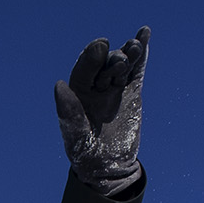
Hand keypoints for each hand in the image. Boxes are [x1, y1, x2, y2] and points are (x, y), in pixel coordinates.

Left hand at [53, 26, 148, 194]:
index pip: (83, 70)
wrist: (110, 168)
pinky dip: (141, 55)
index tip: (101, 45)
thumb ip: (68, 112)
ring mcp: (114, 87)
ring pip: (121, 64)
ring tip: (134, 44)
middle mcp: (95, 86)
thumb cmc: (87, 155)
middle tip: (120, 61)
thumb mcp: (76, 137)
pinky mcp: (132, 92)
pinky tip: (144, 34)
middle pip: (103, 64)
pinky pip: (137, 70)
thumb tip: (59, 84)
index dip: (91, 56)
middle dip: (111, 58)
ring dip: (128, 52)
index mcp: (78, 93)